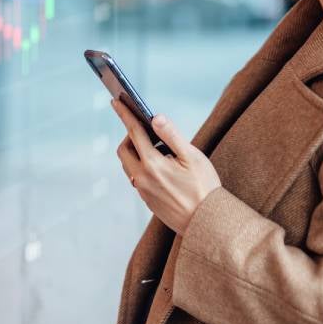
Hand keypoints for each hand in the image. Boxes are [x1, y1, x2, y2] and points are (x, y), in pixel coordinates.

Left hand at [112, 99, 222, 235]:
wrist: (206, 223)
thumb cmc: (204, 188)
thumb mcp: (192, 157)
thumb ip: (172, 135)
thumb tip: (155, 117)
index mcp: (152, 164)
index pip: (133, 132)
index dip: (125, 114)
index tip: (115, 100)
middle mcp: (142, 178)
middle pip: (124, 150)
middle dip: (130, 135)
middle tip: (146, 129)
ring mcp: (142, 190)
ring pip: (128, 165)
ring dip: (136, 152)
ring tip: (159, 148)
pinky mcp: (146, 200)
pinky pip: (136, 177)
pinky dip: (142, 165)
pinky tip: (161, 165)